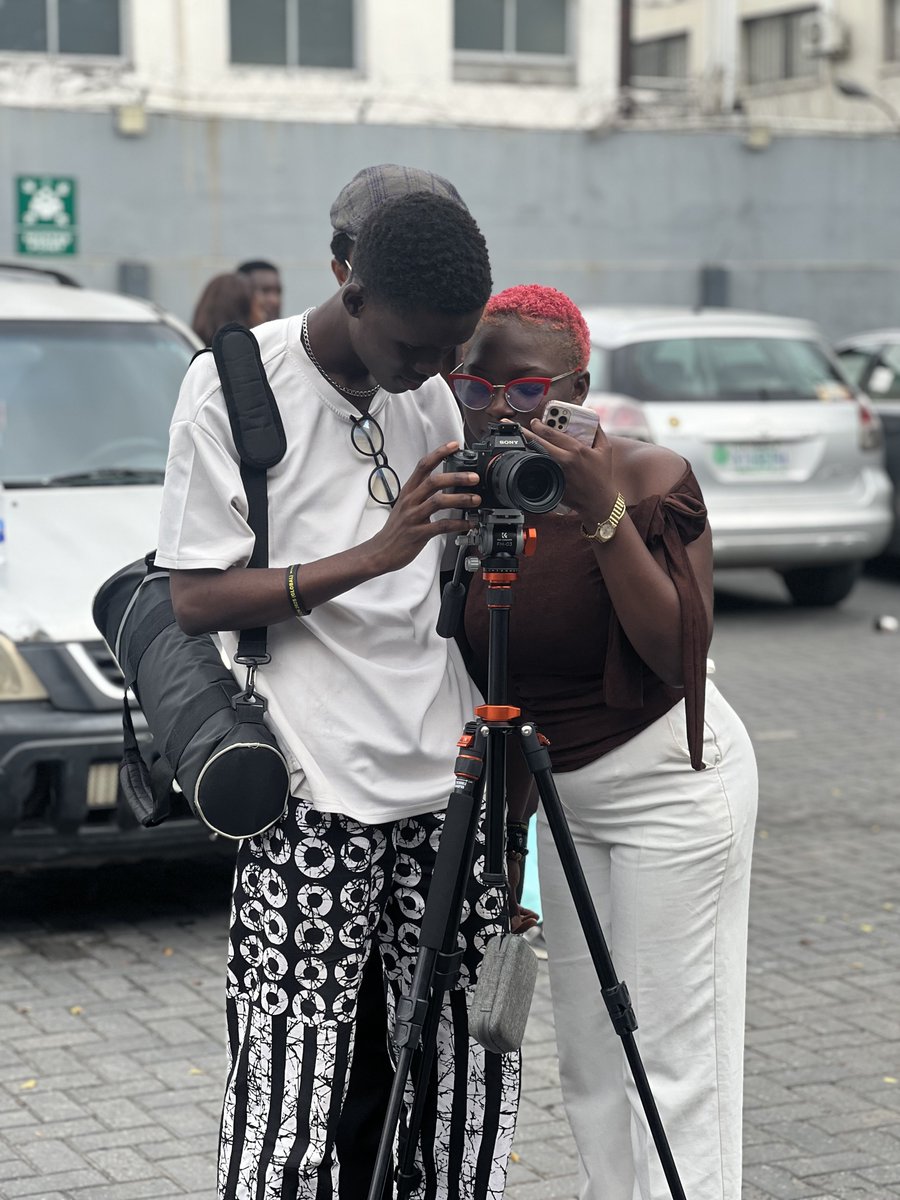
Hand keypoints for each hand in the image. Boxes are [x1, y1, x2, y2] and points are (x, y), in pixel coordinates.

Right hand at [369, 441, 479, 573]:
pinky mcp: (418, 533)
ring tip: (476, 499)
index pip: (423, 465)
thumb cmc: (396, 529)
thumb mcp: (405, 505)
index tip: (455, 445)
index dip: (439, 453)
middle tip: (474, 477)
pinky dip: (458, 524)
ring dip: (461, 499)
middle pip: (434, 481)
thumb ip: (422, 494)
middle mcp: (410, 501)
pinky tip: (468, 523)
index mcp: (408, 491)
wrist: (380, 551)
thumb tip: (445, 485)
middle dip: (456, 477)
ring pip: (438, 501)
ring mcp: (414, 517)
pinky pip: (441, 526)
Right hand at [505, 856, 539, 933]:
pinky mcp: (509, 900)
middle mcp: (499, 907)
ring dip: (525, 920)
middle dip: (524, 924)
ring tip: (534, 917)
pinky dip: (524, 913)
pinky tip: (533, 914)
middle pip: (511, 925)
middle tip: (533, 921)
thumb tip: (517, 925)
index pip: (507, 925)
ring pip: (515, 919)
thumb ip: (512, 908)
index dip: (520, 927)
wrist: (507, 859)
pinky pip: (517, 911)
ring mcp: (504, 904)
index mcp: (495, 906)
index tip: (532, 922)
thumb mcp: (509, 890)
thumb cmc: (505, 872)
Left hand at [525, 419, 619, 528]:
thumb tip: (592, 420)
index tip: (534, 421)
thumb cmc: (603, 475)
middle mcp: (564, 460)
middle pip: (538, 443)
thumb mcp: (605, 450)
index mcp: (576, 449)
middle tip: (517, 428)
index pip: (552, 433)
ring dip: (525, 448)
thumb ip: (598, 432)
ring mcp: (557, 473)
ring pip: (535, 457)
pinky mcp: (553, 484)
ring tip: (518, 442)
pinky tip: (524, 459)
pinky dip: (531, 464)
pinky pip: (539, 471)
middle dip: (525, 433)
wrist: (599, 501)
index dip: (539, 425)